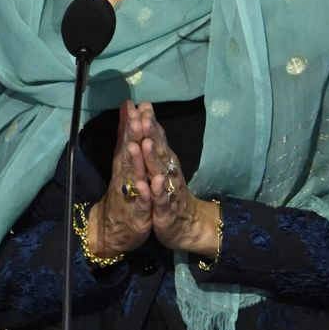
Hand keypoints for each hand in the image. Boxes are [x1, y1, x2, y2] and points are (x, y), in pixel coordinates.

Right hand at [88, 100, 153, 257]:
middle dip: (132, 136)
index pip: (128, 140)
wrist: (117, 231)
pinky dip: (143, 195)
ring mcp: (130, 196)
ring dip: (135, 161)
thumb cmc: (126, 192)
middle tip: (135, 116)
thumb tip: (125, 109)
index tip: (133, 104)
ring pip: (133, 176)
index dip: (131, 123)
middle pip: (129, 154)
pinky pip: (141, 204)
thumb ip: (124, 137)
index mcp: (125, 165)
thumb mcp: (126, 164)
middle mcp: (125, 177)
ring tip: (137, 145)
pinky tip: (146, 186)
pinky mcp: (137, 215)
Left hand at [137, 102, 220, 256]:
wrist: (186, 225)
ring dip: (152, 158)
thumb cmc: (169, 191)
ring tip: (145, 143)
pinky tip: (153, 183)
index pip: (157, 138)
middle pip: (159, 150)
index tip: (142, 104)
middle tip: (143, 115)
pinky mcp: (165, 210)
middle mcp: (168, 172)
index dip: (150, 122)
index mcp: (165, 161)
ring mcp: (168, 190)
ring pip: (159, 172)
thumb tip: (146, 115)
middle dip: (151, 133)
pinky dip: (157, 191)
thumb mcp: (159, 165)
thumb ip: (154, 141)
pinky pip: (160, 200)